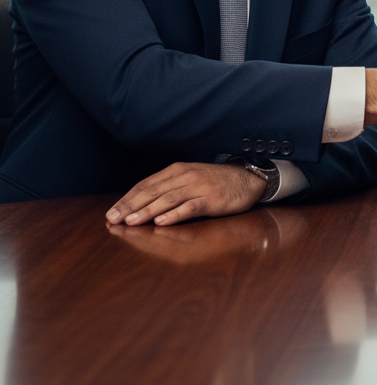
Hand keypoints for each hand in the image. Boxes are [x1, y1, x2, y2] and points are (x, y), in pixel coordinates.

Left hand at [105, 161, 266, 226]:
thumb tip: (140, 203)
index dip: (127, 199)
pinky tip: (161, 222)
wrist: (248, 179)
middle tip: (113, 219)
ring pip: (168, 199)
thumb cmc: (216, 182)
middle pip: (153, 191)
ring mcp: (199, 187)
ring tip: (131, 222)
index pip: (146, 184)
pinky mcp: (211, 199)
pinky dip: (174, 215)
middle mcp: (186, 176)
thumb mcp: (190, 178)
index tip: (110, 213)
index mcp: (178, 171)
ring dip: (147, 211)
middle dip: (130, 206)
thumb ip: (169, 187)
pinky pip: (190, 207)